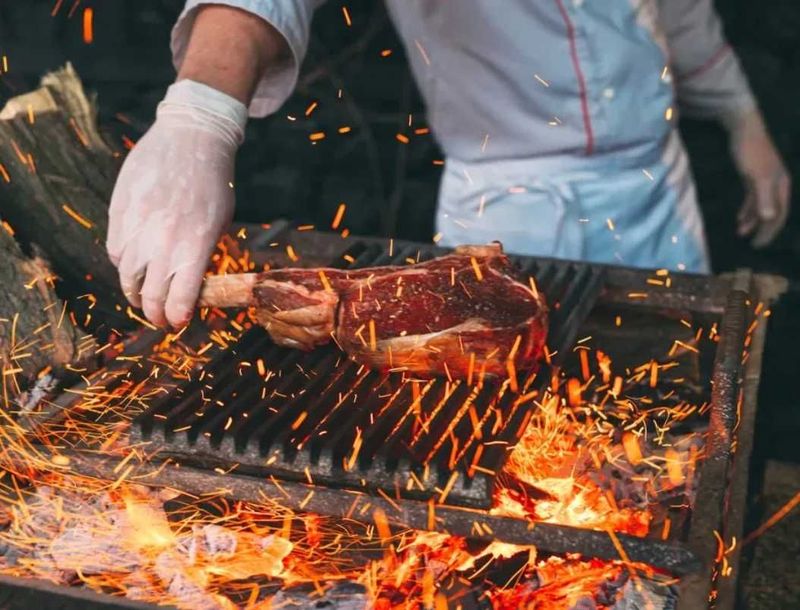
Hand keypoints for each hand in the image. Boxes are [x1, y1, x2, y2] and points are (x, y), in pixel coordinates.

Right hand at [107, 80, 246, 327]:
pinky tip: (134, 262)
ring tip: (141, 295)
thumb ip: (202, 255)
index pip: (179, 299)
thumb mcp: (219, 223)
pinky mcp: (120, 210)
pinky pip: (116, 249)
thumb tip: (190, 287)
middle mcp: (163, 241)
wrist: (192, 138)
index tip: (177, 323)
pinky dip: (124, 262)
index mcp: (194, 247)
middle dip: (153, 313)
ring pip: (126, 275)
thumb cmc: (213, 183)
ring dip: (134, 291)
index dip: (176, 317)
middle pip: (149, 294)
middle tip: (158, 318)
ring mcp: (138, 226)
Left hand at [727, 109, 790, 247]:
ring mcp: (765, 181)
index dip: (770, 231)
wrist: (743, 129)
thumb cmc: (751, 152)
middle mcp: (776, 184)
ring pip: (761, 206)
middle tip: (753, 244)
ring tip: (740, 233)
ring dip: (752, 220)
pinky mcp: (753, 177)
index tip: (759, 244)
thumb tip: (769, 218)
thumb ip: (763, 197)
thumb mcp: (757, 176)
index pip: (779, 214)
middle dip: (763, 229)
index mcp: (781, 185)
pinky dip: (747, 209)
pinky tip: (739, 219)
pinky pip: (753, 198)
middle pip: (772, 212)